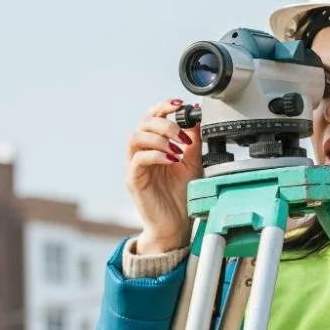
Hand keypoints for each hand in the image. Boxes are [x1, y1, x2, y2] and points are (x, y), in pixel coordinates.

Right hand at [126, 98, 201, 256]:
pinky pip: (138, 160)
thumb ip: (193, 140)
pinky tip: (171, 160)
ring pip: (136, 138)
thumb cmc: (181, 194)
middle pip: (143, 124)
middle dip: (165, 123)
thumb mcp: (193, 161)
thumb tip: (196, 116)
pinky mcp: (134, 180)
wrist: (176, 224)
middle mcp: (142, 152)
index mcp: (155, 145)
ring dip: (159, 138)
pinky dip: (156, 155)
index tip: (179, 105)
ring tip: (177, 149)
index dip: (163, 107)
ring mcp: (136, 166)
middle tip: (182, 135)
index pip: (152, 117)